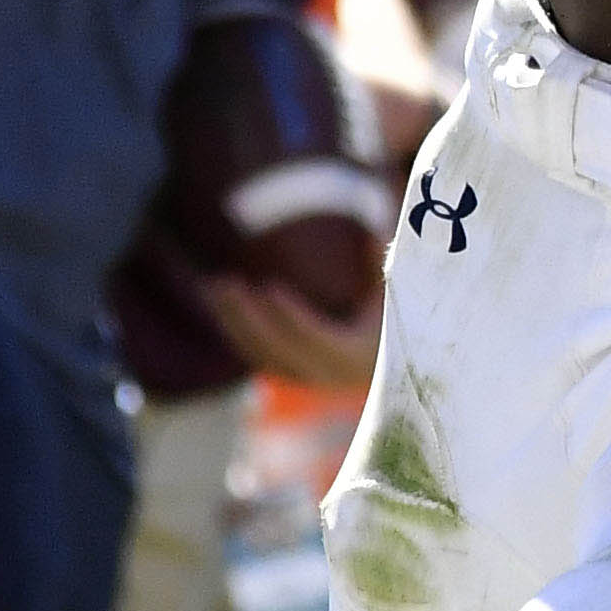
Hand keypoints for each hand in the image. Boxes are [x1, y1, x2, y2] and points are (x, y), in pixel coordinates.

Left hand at [200, 275, 381, 388]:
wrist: (397, 354)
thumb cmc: (399, 313)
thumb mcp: (398, 288)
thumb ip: (382, 265)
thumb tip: (374, 233)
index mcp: (357, 356)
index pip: (317, 340)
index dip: (291, 318)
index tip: (270, 287)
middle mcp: (329, 374)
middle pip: (279, 351)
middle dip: (248, 318)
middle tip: (226, 282)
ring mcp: (309, 376)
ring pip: (262, 356)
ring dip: (234, 323)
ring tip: (212, 287)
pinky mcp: (294, 372)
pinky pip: (260, 357)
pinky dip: (238, 333)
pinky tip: (221, 304)